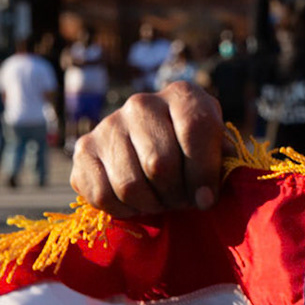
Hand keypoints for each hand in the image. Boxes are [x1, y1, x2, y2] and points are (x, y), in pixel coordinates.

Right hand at [70, 81, 230, 217]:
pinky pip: (101, 195)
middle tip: (182, 201)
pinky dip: (124, 210)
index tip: (206, 198)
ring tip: (162, 201)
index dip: (203, 172)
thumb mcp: (218, 147)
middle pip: (159, 163)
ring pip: (129, 184)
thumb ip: (221, 163)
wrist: (153, 147)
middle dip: (175, 194)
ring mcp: (108, 124)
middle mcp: (142, 103)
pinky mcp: (83, 149)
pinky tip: (138, 202)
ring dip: (150, 204)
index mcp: (183, 95)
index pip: (196, 129)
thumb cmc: (195, 150)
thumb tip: (205, 193)